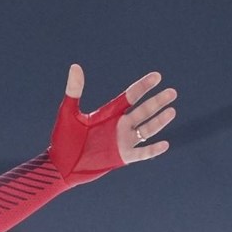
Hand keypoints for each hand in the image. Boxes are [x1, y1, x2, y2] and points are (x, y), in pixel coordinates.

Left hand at [49, 64, 177, 184]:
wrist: (59, 165)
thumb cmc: (62, 138)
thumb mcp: (68, 112)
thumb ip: (74, 90)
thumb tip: (75, 66)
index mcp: (108, 113)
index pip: (130, 97)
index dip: (143, 87)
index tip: (157, 76)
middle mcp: (119, 126)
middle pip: (143, 111)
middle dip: (157, 102)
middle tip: (172, 92)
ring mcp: (122, 141)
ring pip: (146, 129)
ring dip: (159, 121)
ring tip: (172, 111)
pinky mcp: (122, 157)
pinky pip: (141, 153)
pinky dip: (152, 149)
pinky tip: (165, 144)